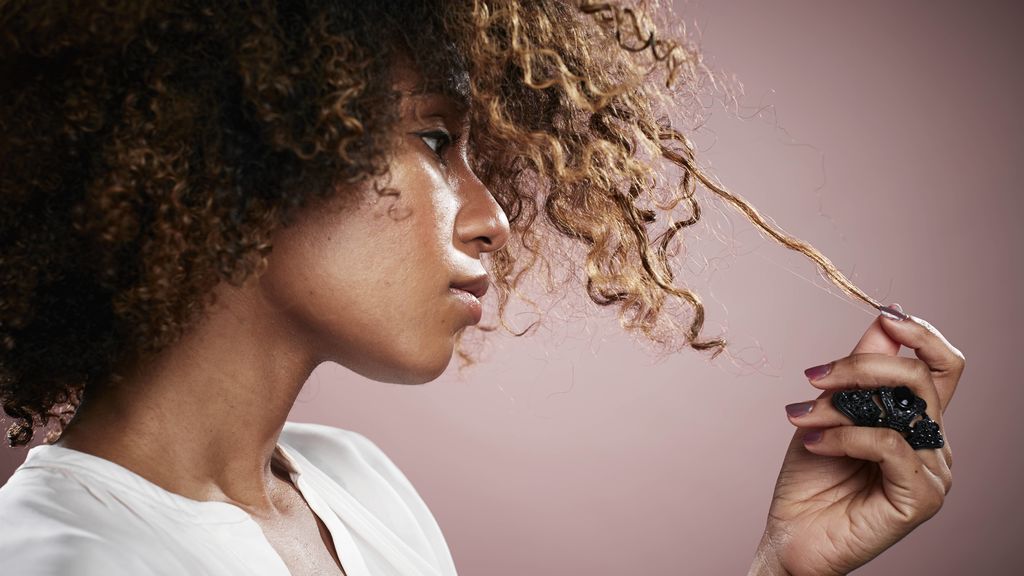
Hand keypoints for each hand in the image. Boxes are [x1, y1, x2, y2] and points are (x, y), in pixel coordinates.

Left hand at [750, 305, 964, 575]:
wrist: (792, 536)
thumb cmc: (811, 479)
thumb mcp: (828, 411)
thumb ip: (858, 372)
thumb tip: (886, 318)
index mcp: (916, 420)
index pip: (942, 366)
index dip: (922, 335)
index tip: (885, 316)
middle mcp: (932, 443)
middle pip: (919, 377)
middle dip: (861, 365)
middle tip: (813, 376)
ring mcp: (932, 472)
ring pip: (900, 409)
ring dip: (840, 405)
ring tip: (802, 418)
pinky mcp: (921, 498)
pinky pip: (890, 446)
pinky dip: (846, 436)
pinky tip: (814, 443)